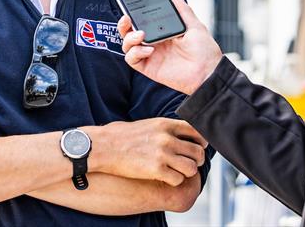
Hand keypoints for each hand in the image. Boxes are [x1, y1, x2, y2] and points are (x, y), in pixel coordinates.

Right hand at [88, 118, 207, 186]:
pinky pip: (178, 180)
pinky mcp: (156, 170)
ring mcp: (162, 154)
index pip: (197, 131)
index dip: (201, 142)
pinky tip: (165, 178)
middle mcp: (167, 138)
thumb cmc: (122, 136)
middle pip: (198, 152)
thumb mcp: (148, 124)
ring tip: (177, 172)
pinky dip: (174, 181)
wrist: (103, 146)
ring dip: (186, 172)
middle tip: (188, 164)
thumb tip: (182, 135)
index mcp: (166, 124)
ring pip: (191, 168)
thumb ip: (166, 129)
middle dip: (196, 160)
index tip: (198, 147)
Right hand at [119, 0, 222, 94]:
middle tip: (127, 19)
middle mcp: (154, 42)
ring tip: (142, 35)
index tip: (131, 7)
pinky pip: (132, 59)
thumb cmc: (205, 51)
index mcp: (163, 31)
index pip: (143, 21)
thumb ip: (183, 11)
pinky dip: (135, 52)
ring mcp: (150, 55)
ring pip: (128, 45)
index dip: (134, 15)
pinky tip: (149, 50)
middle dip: (124, 25)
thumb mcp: (195, 26)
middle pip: (130, 32)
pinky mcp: (149, 67)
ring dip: (130, 38)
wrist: (208, 72)